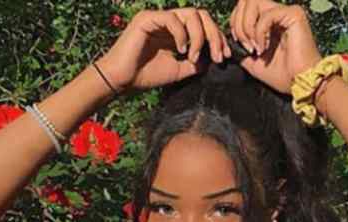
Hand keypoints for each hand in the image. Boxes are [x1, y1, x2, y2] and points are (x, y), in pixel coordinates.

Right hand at [99, 7, 230, 93]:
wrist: (122, 81)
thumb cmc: (145, 76)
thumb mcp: (178, 71)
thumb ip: (195, 64)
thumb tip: (212, 58)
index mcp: (177, 31)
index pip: (203, 25)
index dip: (217, 38)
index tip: (225, 56)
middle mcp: (169, 20)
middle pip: (201, 15)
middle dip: (214, 35)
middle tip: (218, 56)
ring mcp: (158, 17)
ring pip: (190, 14)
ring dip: (199, 36)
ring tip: (194, 56)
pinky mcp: (148, 18)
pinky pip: (172, 18)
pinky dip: (182, 34)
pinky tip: (182, 51)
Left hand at [229, 0, 321, 94]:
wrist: (299, 84)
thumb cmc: (283, 76)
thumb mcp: (253, 62)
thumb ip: (241, 47)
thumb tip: (229, 39)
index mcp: (268, 22)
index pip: (244, 7)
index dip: (235, 23)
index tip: (240, 45)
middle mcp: (277, 12)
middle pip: (246, 0)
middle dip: (238, 24)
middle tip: (246, 46)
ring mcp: (285, 11)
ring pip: (253, 1)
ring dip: (247, 26)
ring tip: (253, 47)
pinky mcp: (293, 14)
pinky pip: (267, 14)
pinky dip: (259, 32)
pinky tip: (263, 48)